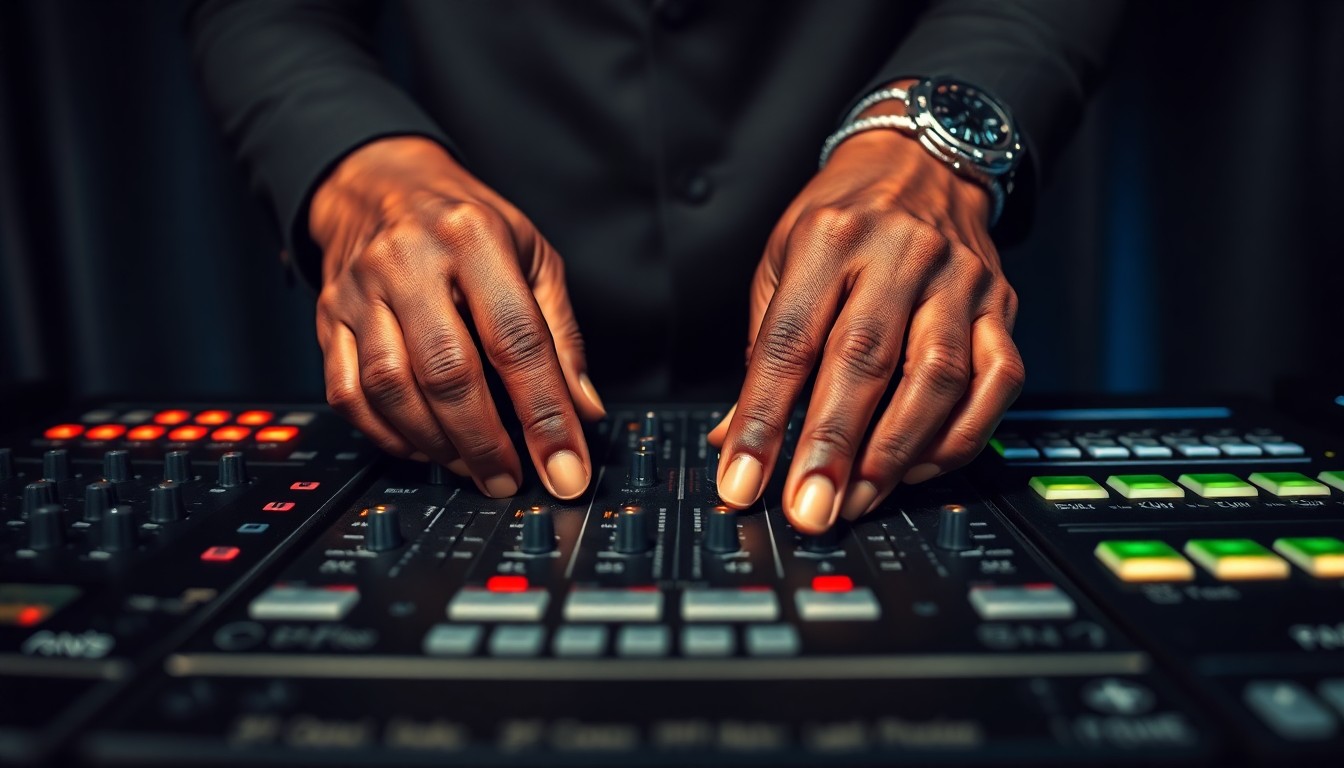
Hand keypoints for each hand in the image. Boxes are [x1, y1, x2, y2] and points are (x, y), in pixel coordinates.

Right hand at [310, 136, 604, 499]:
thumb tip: (584, 410)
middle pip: (448, 371)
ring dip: (437, 443)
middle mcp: (410, 261)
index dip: (546, 414)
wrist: (381, 183)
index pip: (517, 340)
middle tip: (511, 479)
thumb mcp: (532, 255)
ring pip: (392, 387)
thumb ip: (561, 334)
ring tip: (471, 465)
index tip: (565, 467)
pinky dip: (386, 433)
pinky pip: (347, 392)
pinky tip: (421, 445)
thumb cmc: (467, 224)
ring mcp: (360, 291)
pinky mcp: (326, 317)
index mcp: (474, 238)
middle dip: (487, 442)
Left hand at [708, 122, 1023, 532]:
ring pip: (937, 376)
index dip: (761, 418)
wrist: (921, 163)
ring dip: (895, 450)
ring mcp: (957, 279)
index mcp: (828, 239)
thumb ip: (764, 351)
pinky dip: (962, 434)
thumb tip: (731, 439)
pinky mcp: (1000, 305)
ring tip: (860, 498)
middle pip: (863, 362)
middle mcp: (898, 253)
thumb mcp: (782, 263)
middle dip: (831, 448)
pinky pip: (996, 380)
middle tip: (808, 510)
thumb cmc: (841, 221)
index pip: (789, 341)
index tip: (741, 479)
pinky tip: (923, 465)